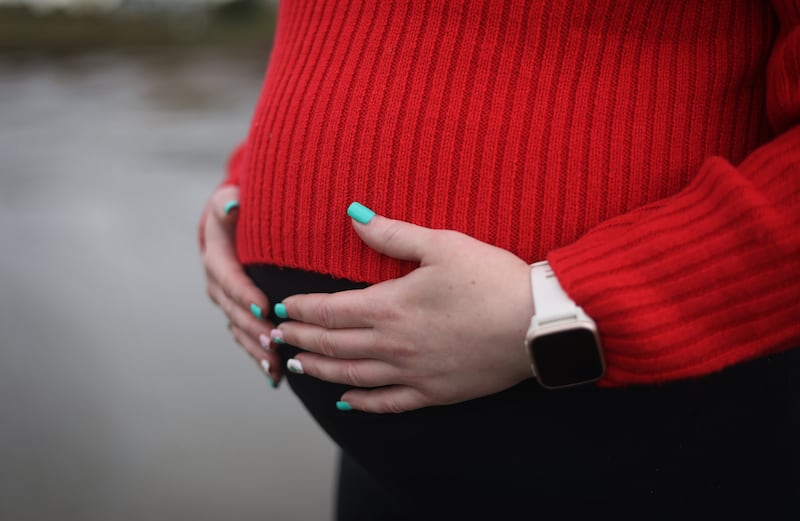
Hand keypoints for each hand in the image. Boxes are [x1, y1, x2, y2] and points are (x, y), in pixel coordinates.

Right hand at [201, 185, 281, 386]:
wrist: (242, 218)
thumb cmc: (244, 205)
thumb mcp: (233, 195)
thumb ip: (230, 201)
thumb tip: (231, 205)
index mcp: (216, 254)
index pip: (227, 276)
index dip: (243, 293)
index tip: (263, 307)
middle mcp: (217, 281)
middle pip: (232, 310)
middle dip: (251, 328)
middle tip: (273, 342)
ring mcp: (227, 301)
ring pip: (238, 328)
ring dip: (254, 348)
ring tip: (274, 364)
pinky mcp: (239, 313)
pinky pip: (246, 336)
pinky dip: (258, 355)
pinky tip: (274, 375)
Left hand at [273, 204, 534, 412]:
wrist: (537, 324)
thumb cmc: (492, 278)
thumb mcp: (442, 245)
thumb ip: (393, 235)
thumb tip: (353, 215)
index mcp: (389, 306)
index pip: (329, 311)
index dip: (300, 310)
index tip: (280, 307)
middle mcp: (393, 345)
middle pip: (332, 346)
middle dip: (299, 341)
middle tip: (276, 338)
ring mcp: (412, 373)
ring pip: (351, 377)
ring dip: (319, 372)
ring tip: (296, 368)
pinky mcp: (434, 392)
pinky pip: (388, 403)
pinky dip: (362, 403)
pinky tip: (346, 403)